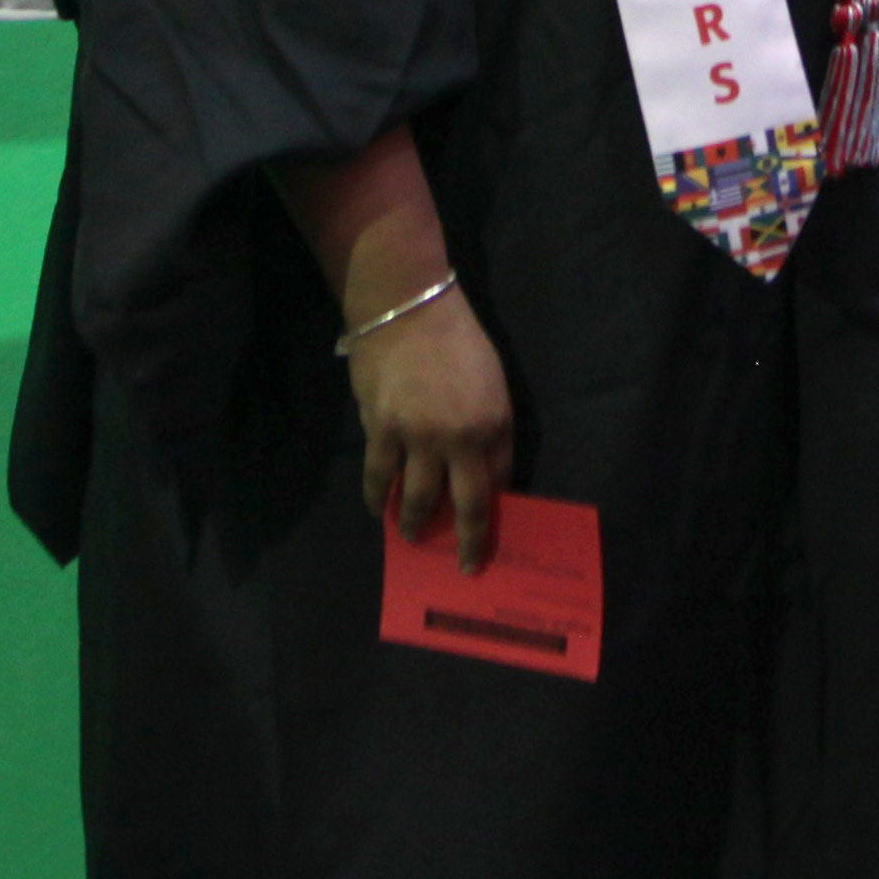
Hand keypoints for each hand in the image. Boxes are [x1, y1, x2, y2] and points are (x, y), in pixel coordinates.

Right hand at [352, 289, 514, 571]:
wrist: (410, 312)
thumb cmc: (458, 344)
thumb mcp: (492, 383)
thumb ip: (488, 426)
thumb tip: (481, 468)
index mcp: (496, 422)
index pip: (500, 479)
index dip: (495, 507)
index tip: (491, 530)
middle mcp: (462, 436)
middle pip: (468, 502)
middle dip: (470, 540)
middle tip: (466, 566)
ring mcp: (420, 436)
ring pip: (419, 497)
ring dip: (416, 524)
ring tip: (413, 538)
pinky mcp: (382, 430)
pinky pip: (381, 477)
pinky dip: (379, 498)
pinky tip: (379, 509)